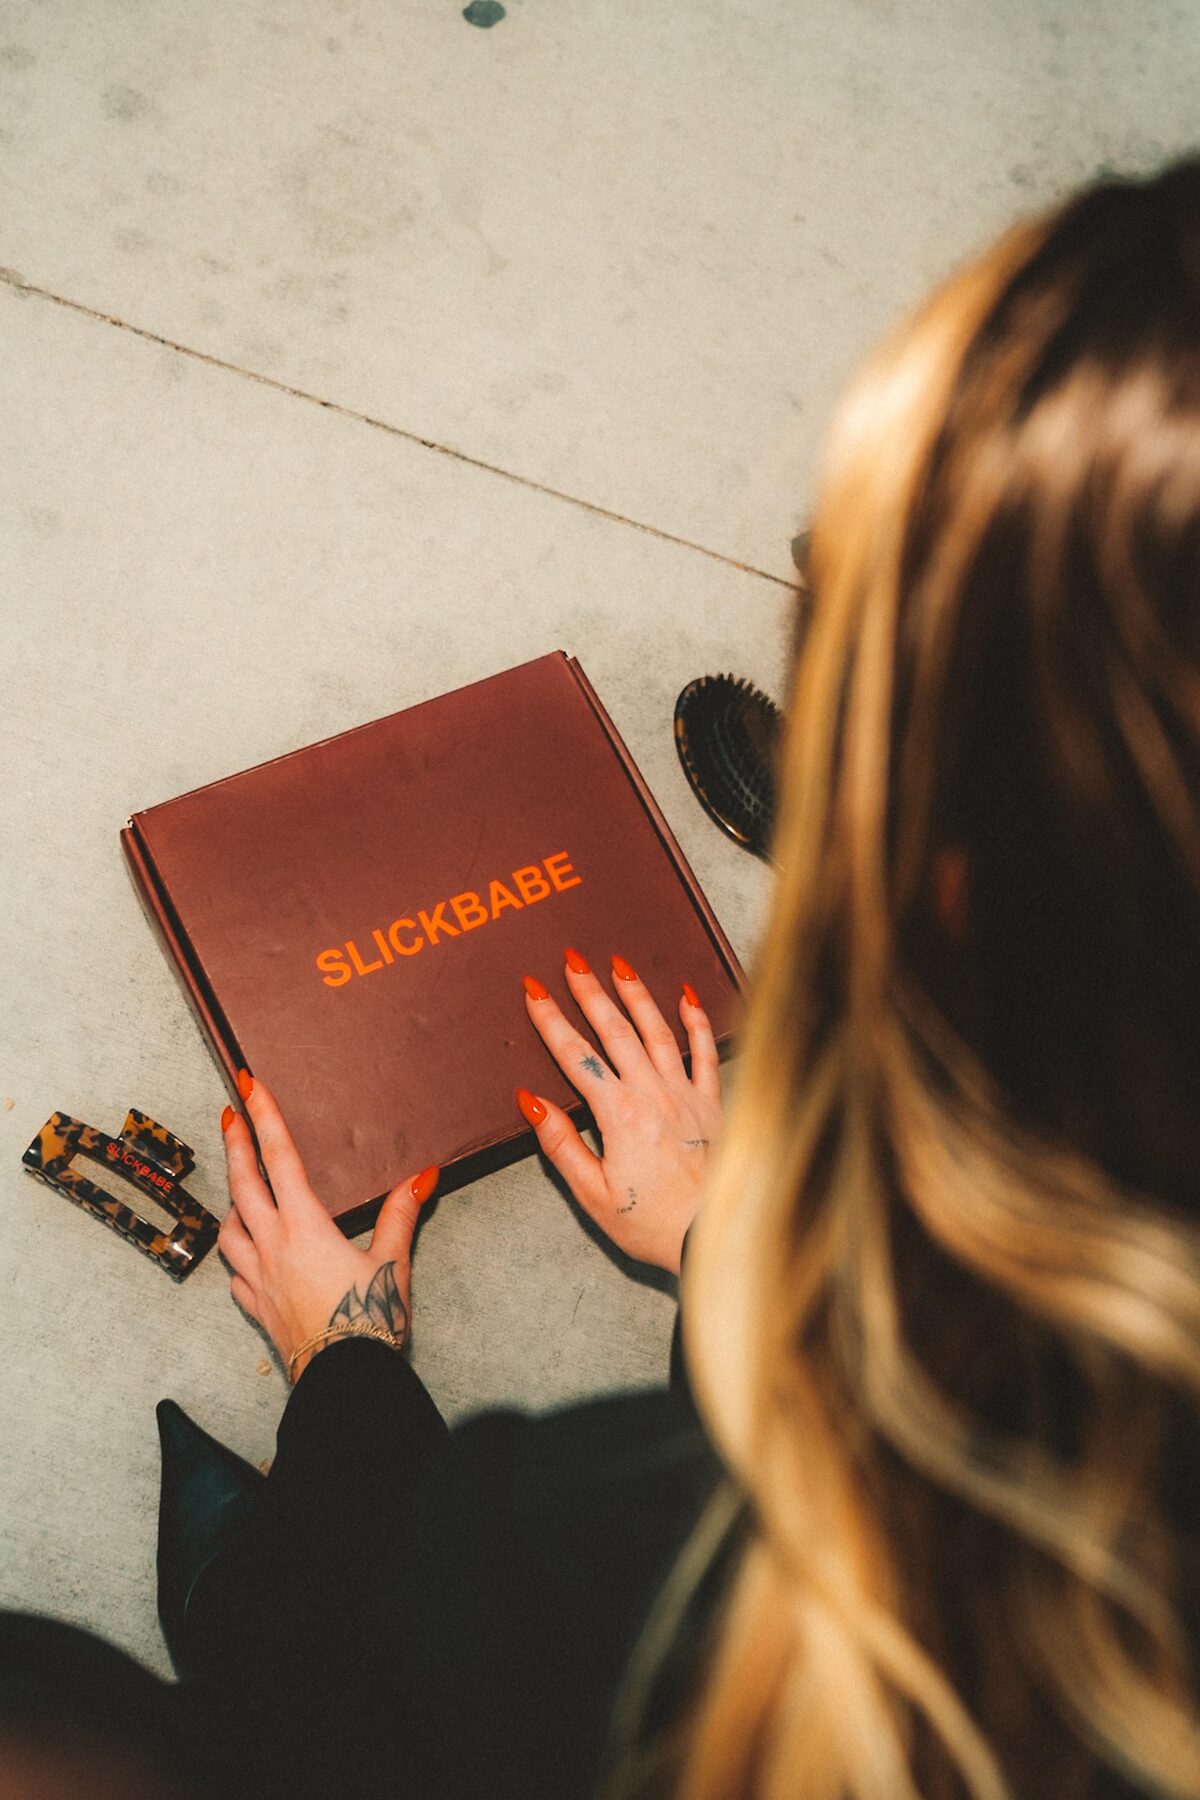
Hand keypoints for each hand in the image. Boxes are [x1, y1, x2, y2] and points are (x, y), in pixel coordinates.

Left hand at [217, 1071, 438, 1381]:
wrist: (344, 1380)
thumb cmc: (370, 1321)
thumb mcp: (392, 1262)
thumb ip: (401, 1215)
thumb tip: (423, 1176)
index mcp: (305, 1226)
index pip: (279, 1158)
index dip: (264, 1117)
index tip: (249, 1086)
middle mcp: (273, 1245)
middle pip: (243, 1184)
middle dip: (235, 1144)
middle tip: (230, 1115)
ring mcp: (259, 1278)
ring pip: (230, 1228)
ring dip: (232, 1202)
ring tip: (240, 1189)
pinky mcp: (257, 1307)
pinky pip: (236, 1273)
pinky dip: (238, 1255)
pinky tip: (247, 1256)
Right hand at [517, 951, 723, 1273]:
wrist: (713, 1236)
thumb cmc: (653, 1223)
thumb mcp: (594, 1194)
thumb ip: (562, 1145)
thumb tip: (532, 1103)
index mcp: (619, 1114)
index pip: (576, 1056)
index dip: (551, 1021)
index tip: (534, 991)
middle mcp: (653, 1094)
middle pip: (615, 1031)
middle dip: (590, 992)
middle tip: (572, 961)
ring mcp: (686, 1095)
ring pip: (658, 1032)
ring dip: (637, 996)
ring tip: (619, 965)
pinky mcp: (713, 1104)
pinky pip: (706, 1053)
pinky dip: (697, 1022)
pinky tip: (687, 999)